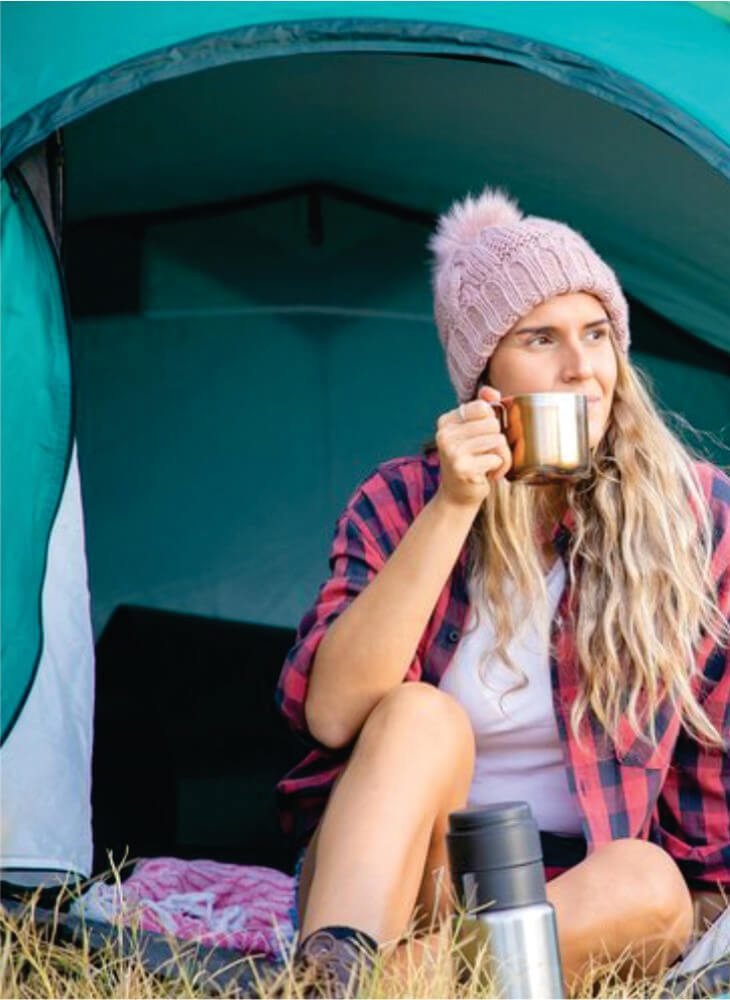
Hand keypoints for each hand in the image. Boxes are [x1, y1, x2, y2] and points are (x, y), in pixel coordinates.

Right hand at [434, 385, 512, 508]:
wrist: (458, 496)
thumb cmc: (471, 461)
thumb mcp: (474, 432)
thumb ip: (483, 407)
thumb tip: (491, 390)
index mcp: (446, 421)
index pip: (482, 407)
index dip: (491, 422)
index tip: (482, 437)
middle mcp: (445, 434)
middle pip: (493, 423)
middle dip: (498, 440)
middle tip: (488, 453)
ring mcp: (452, 451)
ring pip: (498, 439)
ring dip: (501, 455)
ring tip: (490, 464)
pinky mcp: (463, 468)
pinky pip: (498, 458)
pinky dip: (500, 467)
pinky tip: (489, 474)